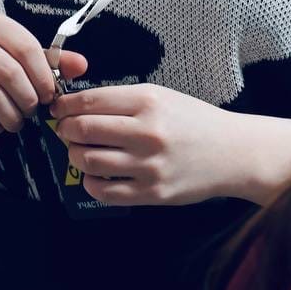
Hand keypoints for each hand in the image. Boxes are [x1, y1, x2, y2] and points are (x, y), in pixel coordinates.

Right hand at [0, 14, 87, 137]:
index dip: (44, 77)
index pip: (27, 49)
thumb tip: (83, 66)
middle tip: (33, 109)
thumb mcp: (22, 52)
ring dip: (11, 116)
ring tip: (17, 120)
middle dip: (28, 99)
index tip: (50, 95)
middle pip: (10, 74)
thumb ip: (53, 60)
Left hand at [51, 83, 290, 206]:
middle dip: (65, 129)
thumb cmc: (194, 120)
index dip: (66, 105)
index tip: (58, 108)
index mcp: (147, 101)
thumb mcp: (161, 96)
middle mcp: (146, 132)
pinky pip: (105, 191)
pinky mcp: (152, 193)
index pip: (90, 100)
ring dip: (74, 154)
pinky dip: (90, 181)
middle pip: (84, 130)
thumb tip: (79, 106)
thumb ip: (122, 100)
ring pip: (88, 160)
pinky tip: (93, 173)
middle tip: (64, 129)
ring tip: (78, 150)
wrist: (231, 152)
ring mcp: (148, 165)